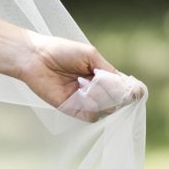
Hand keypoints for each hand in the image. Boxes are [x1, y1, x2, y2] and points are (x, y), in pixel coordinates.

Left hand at [16, 36, 144, 118]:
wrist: (35, 58)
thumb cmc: (61, 51)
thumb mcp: (90, 55)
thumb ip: (109, 71)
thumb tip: (127, 86)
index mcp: (102, 76)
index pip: (123, 88)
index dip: (130, 90)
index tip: (133, 90)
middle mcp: (95, 90)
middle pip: (117, 101)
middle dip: (114, 92)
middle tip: (100, 80)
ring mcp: (84, 101)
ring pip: (106, 109)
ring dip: (101, 98)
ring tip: (86, 82)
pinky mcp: (72, 110)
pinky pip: (91, 116)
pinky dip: (91, 107)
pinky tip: (81, 93)